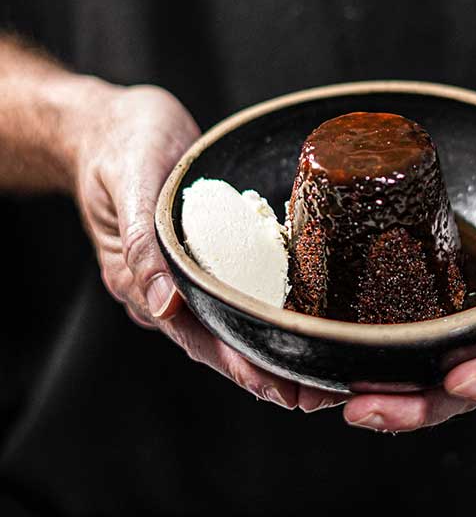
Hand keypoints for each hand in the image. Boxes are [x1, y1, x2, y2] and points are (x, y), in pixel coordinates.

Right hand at [73, 82, 343, 412]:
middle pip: (221, 340)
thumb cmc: (119, 144)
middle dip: (267, 370)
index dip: (238, 365)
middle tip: (317, 394)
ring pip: (233, 319)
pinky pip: (240, 286)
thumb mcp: (129, 180)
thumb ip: (141, 242)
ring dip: (273, 347)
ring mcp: (188, 271)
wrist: (114, 122)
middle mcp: (168, 286)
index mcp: (140, 280)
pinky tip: (303, 318)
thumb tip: (161, 304)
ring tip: (319, 372)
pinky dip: (269, 307)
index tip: (279, 389)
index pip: (195, 336)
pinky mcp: (209, 251)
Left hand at [343, 103, 475, 431]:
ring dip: (388, 385)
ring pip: (431, 361)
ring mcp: (474, 304)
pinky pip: (409, 317)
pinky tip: (332, 348)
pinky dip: (373, 341)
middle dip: (422, 403)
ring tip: (339, 395)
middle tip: (370, 407)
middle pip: (471, 382)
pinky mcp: (442, 280)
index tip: (464, 382)